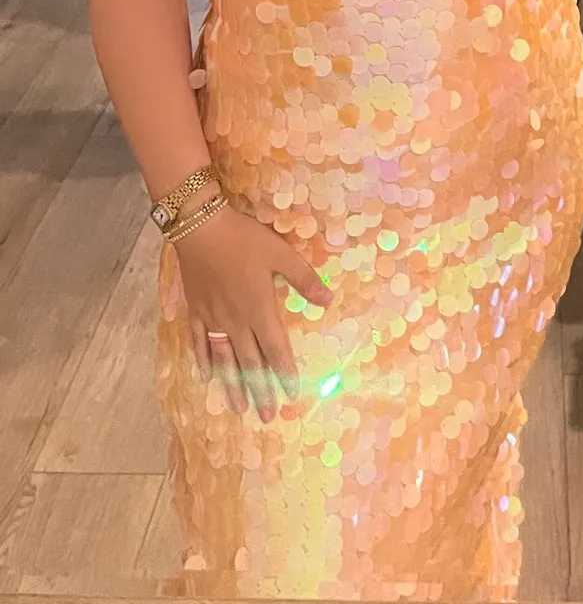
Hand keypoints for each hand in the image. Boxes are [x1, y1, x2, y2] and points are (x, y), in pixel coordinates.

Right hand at [174, 204, 332, 421]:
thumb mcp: (280, 254)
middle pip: (249, 362)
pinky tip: (206, 376)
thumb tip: (328, 300)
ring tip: (238, 408)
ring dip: (231, 385)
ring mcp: (212, 318)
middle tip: (267, 416)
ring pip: (223, 359)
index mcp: (259, 309)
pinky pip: (199, 341)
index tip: (291, 396)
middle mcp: (235, 321)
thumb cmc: (244, 239)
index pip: (275, 349)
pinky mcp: (195, 310)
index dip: (284, 373)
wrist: (199, 226)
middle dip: (260, 391)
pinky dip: (203, 360)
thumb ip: (304, 279)